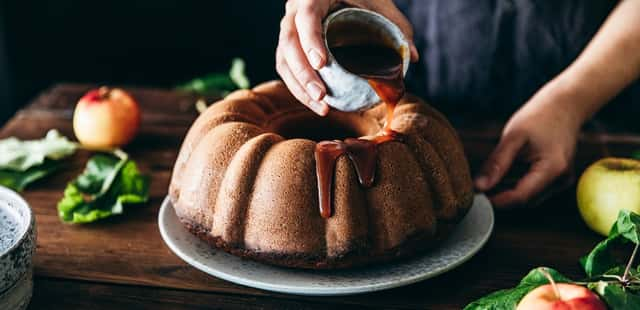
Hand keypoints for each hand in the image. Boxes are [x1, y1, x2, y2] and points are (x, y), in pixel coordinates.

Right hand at [276, 0, 417, 115]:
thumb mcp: (381, 5)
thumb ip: (396, 27)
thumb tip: (413, 57)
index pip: (306, 16)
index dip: (311, 40)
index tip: (323, 64)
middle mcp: (294, 10)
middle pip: (289, 42)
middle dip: (303, 74)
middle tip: (322, 96)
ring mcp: (288, 28)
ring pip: (283, 59)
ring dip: (299, 87)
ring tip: (322, 108)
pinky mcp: (288, 45)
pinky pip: (286, 69)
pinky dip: (299, 88)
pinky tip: (317, 104)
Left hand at [474, 86, 582, 207]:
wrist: (566, 104)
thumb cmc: (540, 116)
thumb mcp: (513, 137)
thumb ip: (496, 163)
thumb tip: (480, 187)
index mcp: (552, 170)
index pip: (520, 197)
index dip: (497, 200)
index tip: (477, 196)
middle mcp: (561, 180)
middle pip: (524, 200)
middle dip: (501, 195)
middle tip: (479, 184)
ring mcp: (562, 180)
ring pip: (528, 196)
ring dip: (508, 189)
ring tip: (493, 173)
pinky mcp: (558, 178)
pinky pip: (534, 188)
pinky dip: (518, 182)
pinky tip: (508, 169)